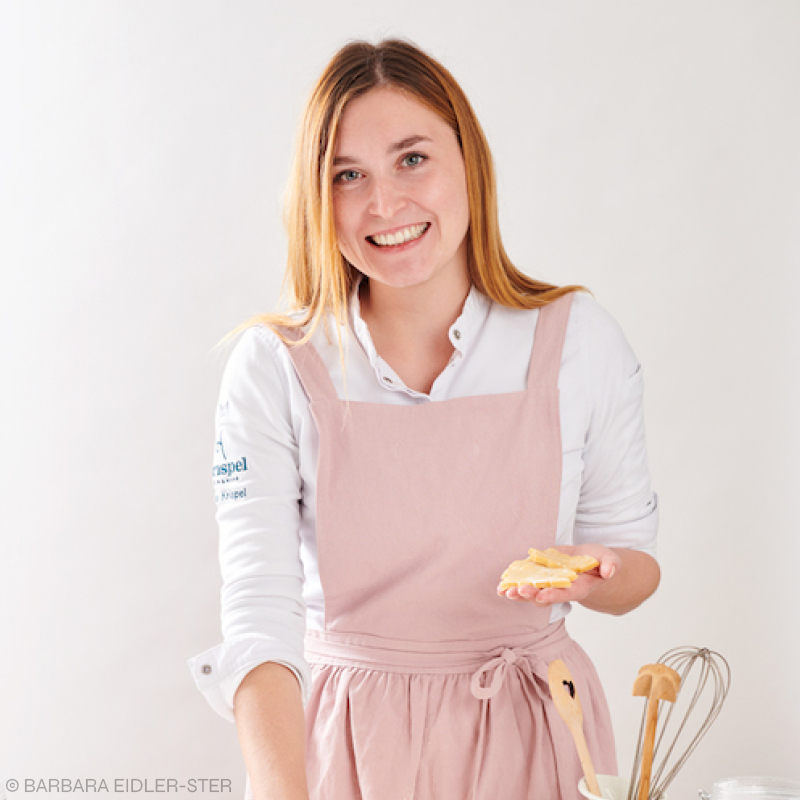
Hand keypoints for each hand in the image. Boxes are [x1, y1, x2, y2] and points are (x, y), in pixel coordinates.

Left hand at [496, 544, 620, 606]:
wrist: (588, 562)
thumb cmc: (598, 561)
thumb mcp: (608, 558)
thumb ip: (611, 564)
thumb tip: (610, 571)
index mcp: (577, 588)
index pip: (565, 594)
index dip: (554, 595)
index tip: (543, 595)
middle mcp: (560, 589)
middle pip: (544, 596)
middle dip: (531, 595)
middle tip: (519, 591)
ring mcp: (548, 583)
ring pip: (531, 592)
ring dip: (518, 593)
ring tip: (505, 591)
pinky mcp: (539, 575)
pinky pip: (524, 581)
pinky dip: (512, 584)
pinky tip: (501, 586)